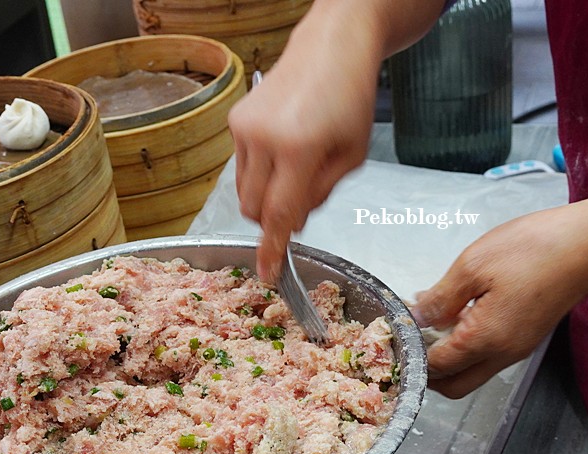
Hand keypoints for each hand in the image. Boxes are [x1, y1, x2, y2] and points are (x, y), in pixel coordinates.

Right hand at [228, 0, 442, 282]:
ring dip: (265, 197)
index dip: (273, 249)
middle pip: (254, 209)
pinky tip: (283, 149)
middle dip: (273, 219)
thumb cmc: (350, 98)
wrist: (331, 47)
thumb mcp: (351, 156)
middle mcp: (264, 139)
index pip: (280, 214)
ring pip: (243, 191)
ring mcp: (244, 129)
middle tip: (300, 203)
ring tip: (295, 170)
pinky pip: (241, 167)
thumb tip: (293, 222)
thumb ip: (320, 194)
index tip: (268, 272)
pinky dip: (260, 172)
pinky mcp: (235, 121)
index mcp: (299, 149)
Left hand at [411, 203, 587, 397]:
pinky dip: (466, 344)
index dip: (411, 357)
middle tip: (409, 342)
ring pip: (472, 372)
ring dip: (447, 357)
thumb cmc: (535, 249)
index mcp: (485, 340)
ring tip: (429, 321)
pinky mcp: (525, 337)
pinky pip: (488, 354)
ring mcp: (517, 348)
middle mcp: (503, 354)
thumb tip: (417, 317)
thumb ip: (440, 298)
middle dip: (428, 372)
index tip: (395, 339)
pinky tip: (455, 313)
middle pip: (455, 386)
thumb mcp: (472, 266)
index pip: (436, 369)